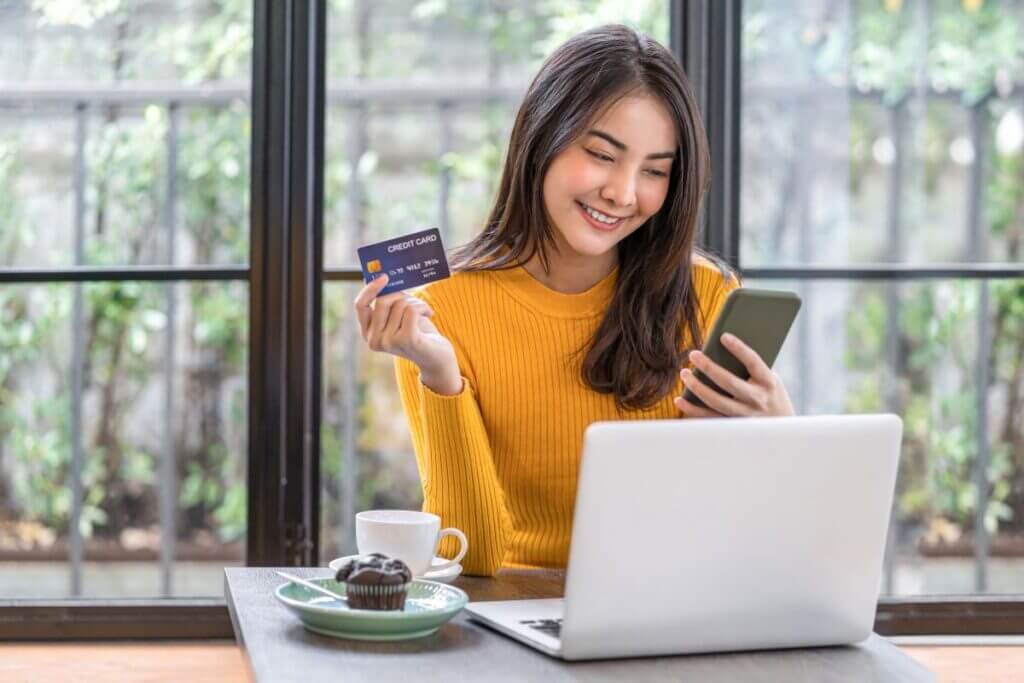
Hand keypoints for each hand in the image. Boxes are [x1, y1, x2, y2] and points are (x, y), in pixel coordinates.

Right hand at [353, 274, 462, 394]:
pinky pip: (411, 309)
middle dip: (401, 295)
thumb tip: (384, 278)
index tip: (384, 276)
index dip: (369, 289)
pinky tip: (429, 314)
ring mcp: (389, 342)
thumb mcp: (398, 317)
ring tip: (423, 312)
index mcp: (368, 334)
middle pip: (382, 301)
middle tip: (414, 301)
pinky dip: (423, 307)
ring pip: (400, 304)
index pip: (360, 305)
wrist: (437, 357)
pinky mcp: (406, 340)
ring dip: (416, 302)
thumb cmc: (418, 333)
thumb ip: (389, 302)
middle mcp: (375, 340)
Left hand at [674, 333, 794, 417]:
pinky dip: (692, 410)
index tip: (723, 336)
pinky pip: (709, 418)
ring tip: (684, 373)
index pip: (753, 362)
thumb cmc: (770, 395)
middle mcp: (757, 399)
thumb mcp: (769, 379)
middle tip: (693, 354)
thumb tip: (720, 349)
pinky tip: (680, 399)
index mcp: (768, 382)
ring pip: (716, 402)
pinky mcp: (733, 426)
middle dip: (709, 367)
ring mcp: (744, 415)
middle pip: (729, 382)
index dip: (739, 349)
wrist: (781, 428)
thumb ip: (750, 367)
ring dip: (697, 387)